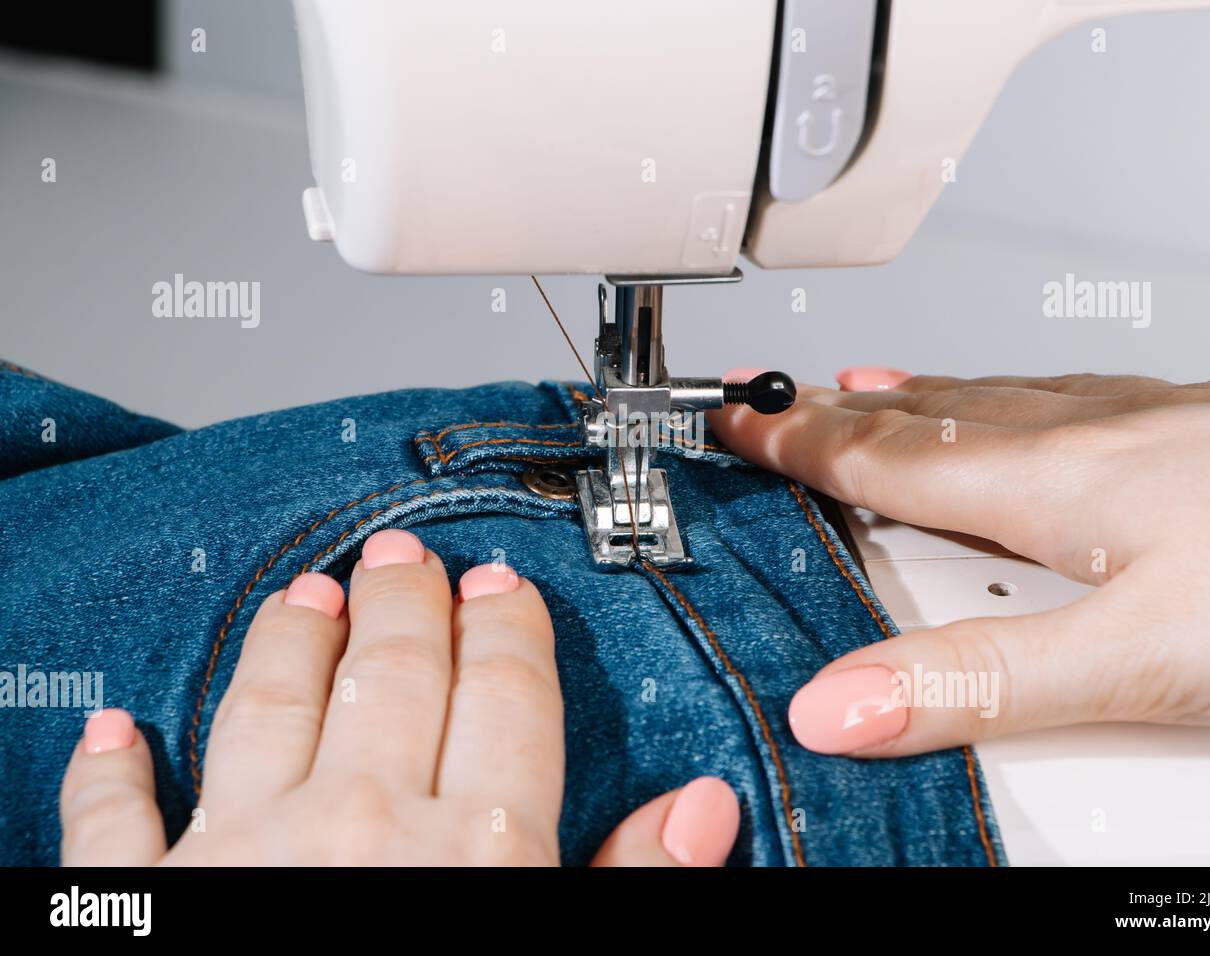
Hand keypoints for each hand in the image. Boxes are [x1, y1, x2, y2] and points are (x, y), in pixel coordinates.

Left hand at [60, 530, 739, 865]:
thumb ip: (632, 889)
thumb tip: (703, 809)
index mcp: (476, 851)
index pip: (505, 701)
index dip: (507, 632)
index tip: (501, 587)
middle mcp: (360, 826)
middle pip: (394, 677)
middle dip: (406, 606)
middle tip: (406, 555)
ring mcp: (241, 856)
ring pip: (267, 708)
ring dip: (287, 644)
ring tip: (306, 595)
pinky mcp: (140, 907)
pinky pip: (113, 829)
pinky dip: (109, 778)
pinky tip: (112, 736)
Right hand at [709, 369, 1209, 755]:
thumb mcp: (1141, 659)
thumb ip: (982, 683)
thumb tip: (839, 706)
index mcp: (1060, 483)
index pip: (892, 458)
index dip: (804, 445)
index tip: (741, 425)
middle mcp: (1104, 434)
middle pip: (943, 417)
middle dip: (853, 411)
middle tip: (790, 399)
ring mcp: (1169, 422)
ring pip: (1018, 402)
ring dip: (936, 398)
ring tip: (888, 388)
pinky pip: (1089, 400)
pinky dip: (1030, 403)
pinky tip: (1063, 409)